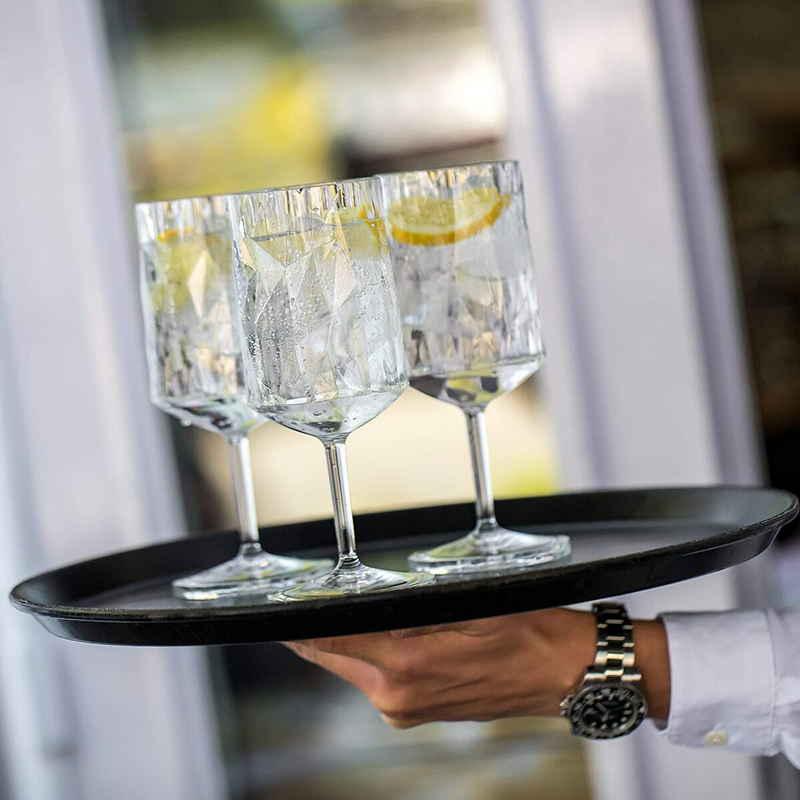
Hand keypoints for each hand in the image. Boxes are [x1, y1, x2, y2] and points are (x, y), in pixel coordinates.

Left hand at [284, 609, 668, 728]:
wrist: (565, 674)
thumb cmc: (529, 634)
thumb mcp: (470, 604)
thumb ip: (413, 608)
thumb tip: (370, 604)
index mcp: (408, 666)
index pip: (332, 642)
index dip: (300, 626)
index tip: (276, 612)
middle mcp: (398, 696)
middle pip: (334, 658)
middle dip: (315, 634)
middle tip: (299, 605)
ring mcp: (406, 709)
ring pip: (352, 668)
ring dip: (342, 643)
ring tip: (338, 612)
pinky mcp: (417, 712)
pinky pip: (375, 679)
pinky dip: (367, 656)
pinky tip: (377, 635)